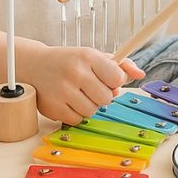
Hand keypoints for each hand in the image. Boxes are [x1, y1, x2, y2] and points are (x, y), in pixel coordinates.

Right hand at [25, 45, 144, 123]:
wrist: (35, 65)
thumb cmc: (71, 61)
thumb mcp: (96, 56)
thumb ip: (122, 64)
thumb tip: (142, 74)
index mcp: (89, 56)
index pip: (117, 78)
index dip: (116, 82)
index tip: (108, 79)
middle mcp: (75, 72)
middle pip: (107, 98)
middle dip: (103, 95)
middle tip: (92, 88)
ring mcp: (62, 91)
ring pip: (93, 111)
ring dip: (90, 105)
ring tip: (80, 94)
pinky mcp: (53, 107)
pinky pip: (77, 120)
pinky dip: (76, 114)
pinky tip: (69, 102)